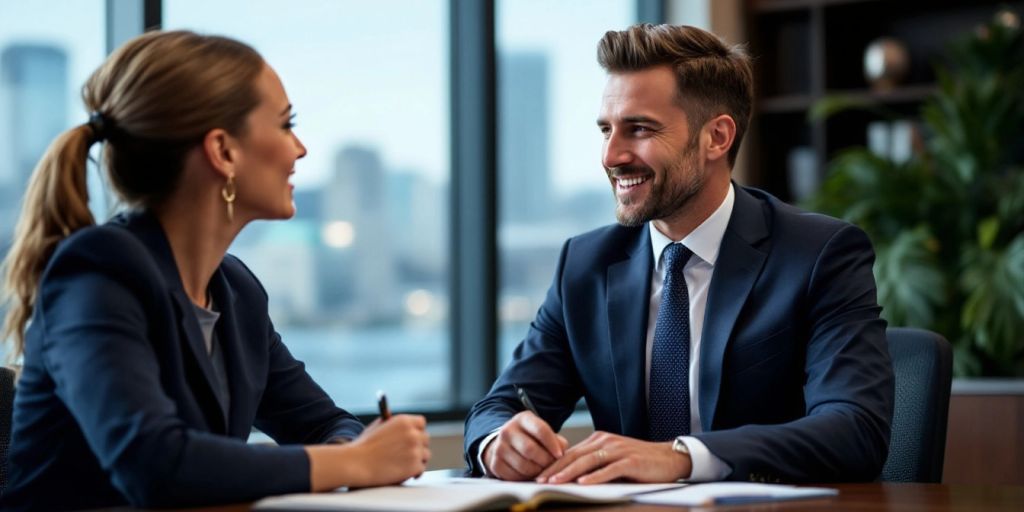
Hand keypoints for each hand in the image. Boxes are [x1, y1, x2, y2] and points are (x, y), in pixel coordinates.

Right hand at [347, 414, 430, 485]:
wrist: (357, 463)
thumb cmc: (363, 446)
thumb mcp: (377, 427)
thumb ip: (392, 424)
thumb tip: (403, 425)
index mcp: (404, 421)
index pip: (421, 423)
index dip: (417, 430)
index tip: (415, 436)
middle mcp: (412, 434)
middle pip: (425, 439)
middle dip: (419, 445)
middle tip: (413, 452)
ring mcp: (415, 450)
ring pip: (426, 455)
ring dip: (419, 459)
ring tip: (409, 464)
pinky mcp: (415, 466)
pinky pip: (421, 468)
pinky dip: (416, 472)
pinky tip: (410, 474)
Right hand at [483, 411, 568, 480]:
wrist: (506, 444)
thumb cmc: (531, 438)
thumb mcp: (542, 433)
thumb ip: (556, 441)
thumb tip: (561, 453)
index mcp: (522, 419)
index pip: (540, 430)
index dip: (552, 444)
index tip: (560, 455)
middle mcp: (507, 431)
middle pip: (530, 449)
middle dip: (545, 460)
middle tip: (551, 465)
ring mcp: (499, 447)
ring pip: (523, 465)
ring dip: (537, 471)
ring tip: (542, 470)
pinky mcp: (495, 463)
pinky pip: (514, 475)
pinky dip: (526, 478)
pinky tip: (530, 473)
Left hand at [536, 431, 689, 484]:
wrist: (668, 458)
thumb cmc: (639, 463)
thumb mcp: (613, 460)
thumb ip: (595, 464)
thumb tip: (571, 477)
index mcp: (600, 440)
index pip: (571, 452)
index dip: (554, 464)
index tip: (540, 475)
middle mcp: (606, 442)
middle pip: (576, 456)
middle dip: (556, 469)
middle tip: (540, 480)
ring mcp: (618, 450)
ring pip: (588, 461)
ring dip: (570, 473)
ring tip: (555, 482)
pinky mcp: (630, 461)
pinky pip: (609, 469)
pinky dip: (595, 476)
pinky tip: (584, 483)